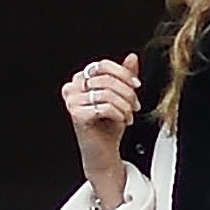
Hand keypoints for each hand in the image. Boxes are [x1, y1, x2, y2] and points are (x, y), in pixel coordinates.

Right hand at [61, 53, 141, 209]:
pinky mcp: (76, 114)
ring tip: (129, 115)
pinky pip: (104, 107)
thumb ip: (124, 76)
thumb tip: (132, 57)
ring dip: (125, 105)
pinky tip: (122, 121)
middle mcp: (72, 87)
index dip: (123, 73)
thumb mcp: (120, 96)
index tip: (136, 85)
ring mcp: (72, 100)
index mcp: (81, 79)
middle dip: (127, 93)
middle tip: (135, 105)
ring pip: (107, 93)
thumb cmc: (108, 126)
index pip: (103, 65)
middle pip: (106, 79)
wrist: (103, 152)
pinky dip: (119, 114)